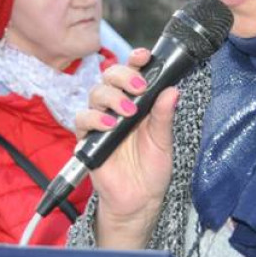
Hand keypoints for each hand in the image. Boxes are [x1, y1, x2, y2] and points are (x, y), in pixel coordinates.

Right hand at [75, 48, 177, 248]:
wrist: (139, 200)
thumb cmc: (152, 169)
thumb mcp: (164, 142)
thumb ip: (165, 116)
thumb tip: (173, 90)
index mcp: (139, 102)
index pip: (133, 72)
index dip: (136, 59)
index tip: (144, 56)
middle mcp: (118, 107)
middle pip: (110, 76)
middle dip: (123, 75)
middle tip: (139, 87)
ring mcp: (101, 121)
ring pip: (95, 93)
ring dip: (111, 97)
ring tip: (127, 112)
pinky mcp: (88, 138)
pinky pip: (82, 119)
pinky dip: (94, 118)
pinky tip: (109, 125)